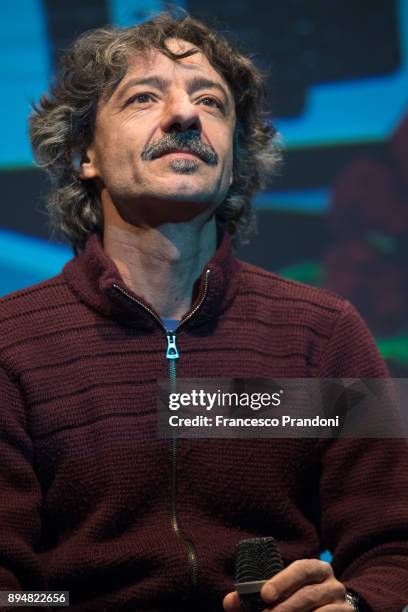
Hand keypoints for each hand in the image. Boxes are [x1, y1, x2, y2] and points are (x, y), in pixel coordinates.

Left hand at [223, 559, 349, 610]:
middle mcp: (332, 584)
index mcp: (316, 569)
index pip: (302, 568)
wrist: (336, 609)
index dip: (283, 580)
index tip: (264, 594)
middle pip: (308, 595)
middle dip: (283, 608)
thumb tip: (229, 601)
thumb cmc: (301, 599)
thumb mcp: (282, 592)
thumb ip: (256, 596)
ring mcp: (341, 604)